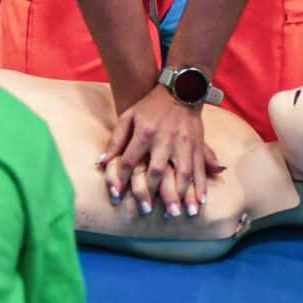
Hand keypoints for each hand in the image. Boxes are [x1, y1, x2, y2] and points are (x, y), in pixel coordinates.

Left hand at [98, 85, 223, 214]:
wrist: (181, 88)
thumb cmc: (150, 106)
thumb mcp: (128, 116)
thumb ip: (115, 140)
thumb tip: (100, 163)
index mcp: (144, 132)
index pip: (129, 159)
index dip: (120, 178)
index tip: (115, 196)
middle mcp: (165, 138)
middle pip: (159, 169)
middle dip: (153, 192)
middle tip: (148, 211)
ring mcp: (184, 142)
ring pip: (184, 172)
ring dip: (183, 194)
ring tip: (181, 213)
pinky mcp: (198, 143)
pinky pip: (201, 167)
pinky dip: (202, 185)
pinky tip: (201, 201)